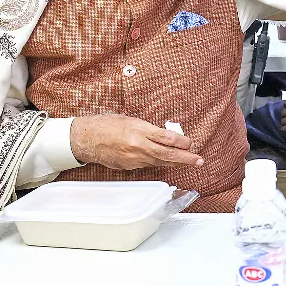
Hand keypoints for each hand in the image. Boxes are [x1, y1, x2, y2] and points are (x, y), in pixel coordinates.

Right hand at [69, 114, 202, 168]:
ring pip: (160, 162)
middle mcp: (138, 146)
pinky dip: (159, 162)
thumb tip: (167, 136)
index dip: (182, 142)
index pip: (166, 138)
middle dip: (185, 158)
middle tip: (199, 160)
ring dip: (175, 162)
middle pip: (167, 154)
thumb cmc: (107, 124)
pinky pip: (148, 165)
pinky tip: (167, 162)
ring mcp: (134, 159)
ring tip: (189, 162)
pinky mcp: (129, 166)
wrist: (86, 138)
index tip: (190, 143)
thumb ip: (149, 128)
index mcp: (139, 130)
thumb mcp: (131, 120)